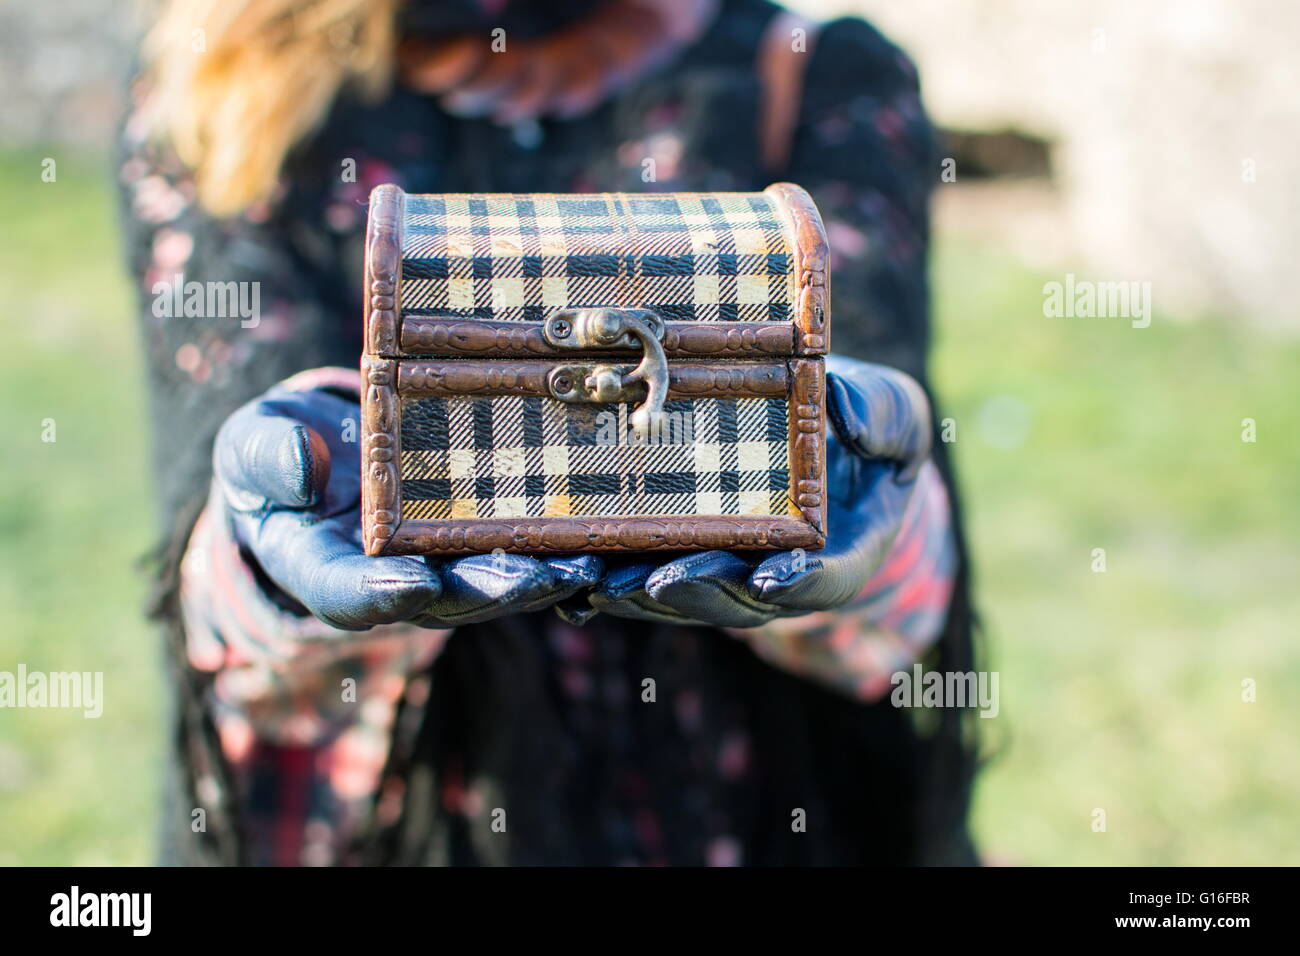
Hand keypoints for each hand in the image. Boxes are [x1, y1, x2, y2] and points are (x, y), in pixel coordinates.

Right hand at [212, 375, 600, 630]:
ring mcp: (443, 567)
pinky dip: (566, 548)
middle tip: (534, 576)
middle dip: (491, 590)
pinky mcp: (484, 544)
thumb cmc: (280, 452)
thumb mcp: (253, 446)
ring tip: (587, 561)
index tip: (413, 584)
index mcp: (323, 569)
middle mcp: (392, 583)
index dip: (380, 595)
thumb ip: (266, 458)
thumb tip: (299, 467)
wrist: (323, 456)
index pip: (347, 596)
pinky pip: (528, 552)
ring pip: (497, 583)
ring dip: (543, 577)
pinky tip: (608, 538)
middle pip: (444, 599)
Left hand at [569, 355, 932, 627]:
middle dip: (697, 593)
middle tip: (657, 582)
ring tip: (597, 581)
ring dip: (639, 594)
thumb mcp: (894, 415)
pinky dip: (608, 580)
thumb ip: (877, 416)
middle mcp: (783, 579)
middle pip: (739, 602)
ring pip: (684, 598)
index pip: (826, 580)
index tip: (772, 579)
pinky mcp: (685, 560)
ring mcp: (730, 575)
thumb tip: (835, 402)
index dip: (799, 583)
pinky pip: (647, 576)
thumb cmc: (868, 429)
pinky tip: (565, 578)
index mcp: (844, 553)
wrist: (828, 445)